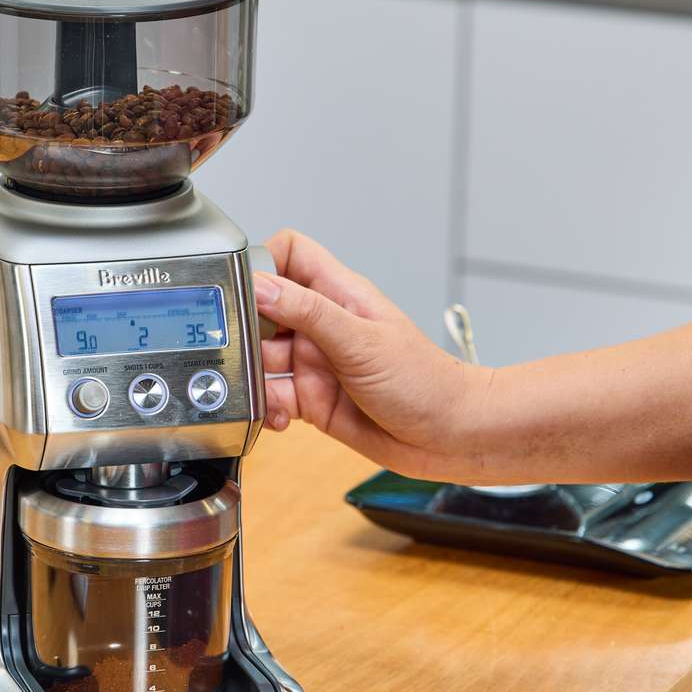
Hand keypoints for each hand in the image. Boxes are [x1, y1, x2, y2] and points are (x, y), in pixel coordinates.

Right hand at [254, 230, 485, 479]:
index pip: (287, 255)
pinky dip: (265, 407)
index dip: (262, 264)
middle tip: (242, 352)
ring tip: (260, 391)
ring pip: (261, 358)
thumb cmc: (425, 381)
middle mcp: (322, 325)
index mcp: (337, 294)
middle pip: (262, 310)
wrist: (450, 436)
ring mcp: (315, 362)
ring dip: (252, 376)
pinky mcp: (311, 399)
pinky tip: (278, 416)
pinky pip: (272, 396)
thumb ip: (308, 312)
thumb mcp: (361, 341)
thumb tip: (260, 286)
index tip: (243, 289)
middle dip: (246, 331)